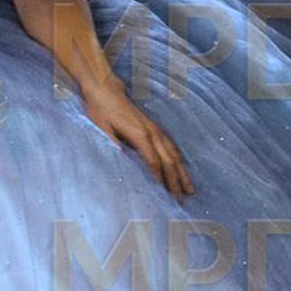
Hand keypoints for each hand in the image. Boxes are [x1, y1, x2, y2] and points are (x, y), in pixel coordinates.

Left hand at [82, 78, 191, 200]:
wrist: (105, 89)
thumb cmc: (100, 110)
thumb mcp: (100, 127)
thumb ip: (111, 143)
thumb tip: (120, 162)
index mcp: (139, 134)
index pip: (153, 161)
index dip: (159, 178)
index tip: (164, 196)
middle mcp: (152, 132)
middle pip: (168, 160)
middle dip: (176, 182)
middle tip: (181, 201)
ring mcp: (155, 129)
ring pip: (174, 154)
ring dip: (183, 173)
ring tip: (191, 190)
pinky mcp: (155, 128)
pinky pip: (172, 147)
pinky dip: (179, 161)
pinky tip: (183, 171)